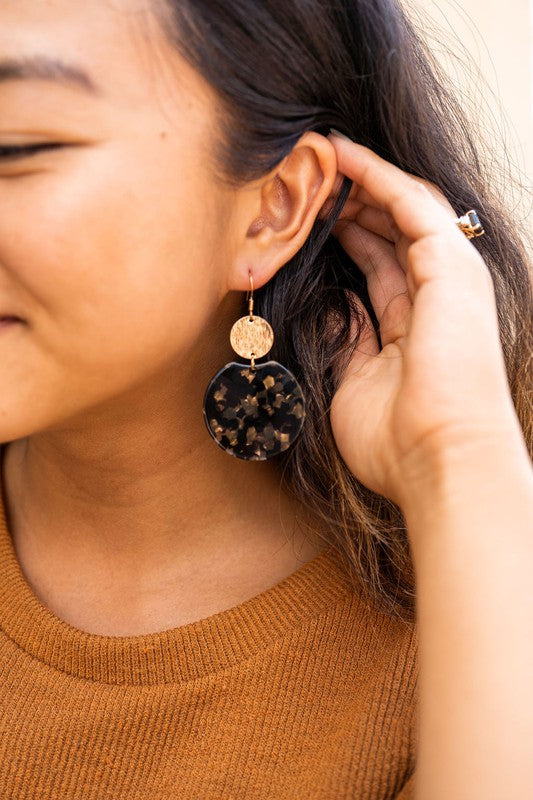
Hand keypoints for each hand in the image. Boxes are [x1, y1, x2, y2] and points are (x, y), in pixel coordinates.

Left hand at [323, 133, 520, 507]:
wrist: (439, 460)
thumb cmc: (397, 442)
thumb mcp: (354, 384)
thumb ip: (347, 341)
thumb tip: (334, 306)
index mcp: (414, 327)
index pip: (379, 267)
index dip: (345, 238)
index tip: (306, 221)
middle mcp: (435, 296)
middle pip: (390, 233)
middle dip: (349, 204)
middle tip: (306, 180)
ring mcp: (448, 277)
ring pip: (402, 209)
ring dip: (359, 181)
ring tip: (316, 156)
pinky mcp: (451, 264)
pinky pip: (410, 202)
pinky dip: (375, 174)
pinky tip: (340, 153)